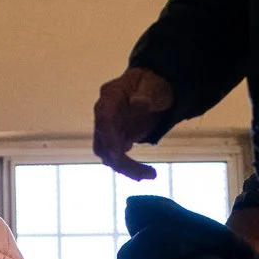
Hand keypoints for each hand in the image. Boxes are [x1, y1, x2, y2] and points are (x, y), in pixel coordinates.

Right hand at [92, 66, 175, 181]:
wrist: (152, 88)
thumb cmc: (152, 83)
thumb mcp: (154, 86)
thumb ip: (147, 94)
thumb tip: (138, 103)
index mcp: (110, 96)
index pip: (103, 117)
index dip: (109, 137)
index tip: (120, 153)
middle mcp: (103, 113)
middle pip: (103, 141)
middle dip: (120, 160)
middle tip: (145, 173)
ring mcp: (108, 128)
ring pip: (108, 154)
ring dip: (126, 168)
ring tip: (150, 174)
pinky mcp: (116, 139)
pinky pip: (117, 157)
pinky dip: (130, 167)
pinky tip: (147, 173)